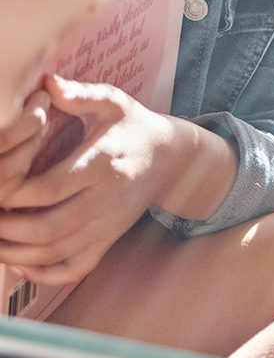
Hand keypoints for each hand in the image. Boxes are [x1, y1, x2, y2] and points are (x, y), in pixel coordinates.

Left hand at [0, 74, 214, 284]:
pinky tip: (23, 264)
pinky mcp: (110, 239)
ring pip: (56, 253)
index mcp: (104, 162)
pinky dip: (45, 274)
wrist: (173, 159)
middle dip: (6, 228)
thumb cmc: (133, 126)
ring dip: (16, 254)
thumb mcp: (113, 102)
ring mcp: (109, 224)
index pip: (50, 189)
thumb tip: (46, 83)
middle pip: (48, 228)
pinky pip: (75, 268)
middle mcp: (108, 199)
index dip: (13, 193)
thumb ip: (80, 93)